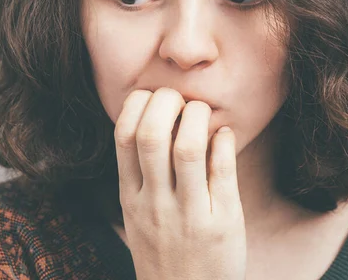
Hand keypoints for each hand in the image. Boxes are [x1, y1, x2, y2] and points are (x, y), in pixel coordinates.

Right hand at [114, 87, 246, 279]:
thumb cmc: (164, 251)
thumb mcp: (139, 216)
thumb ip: (141, 176)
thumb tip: (158, 122)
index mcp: (131, 197)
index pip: (123, 136)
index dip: (137, 105)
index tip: (153, 97)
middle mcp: (155, 203)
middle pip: (151, 135)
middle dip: (165, 102)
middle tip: (180, 99)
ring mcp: (188, 213)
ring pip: (187, 148)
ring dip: (197, 116)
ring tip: (202, 113)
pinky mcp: (222, 221)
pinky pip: (223, 170)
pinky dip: (224, 141)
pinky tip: (224, 134)